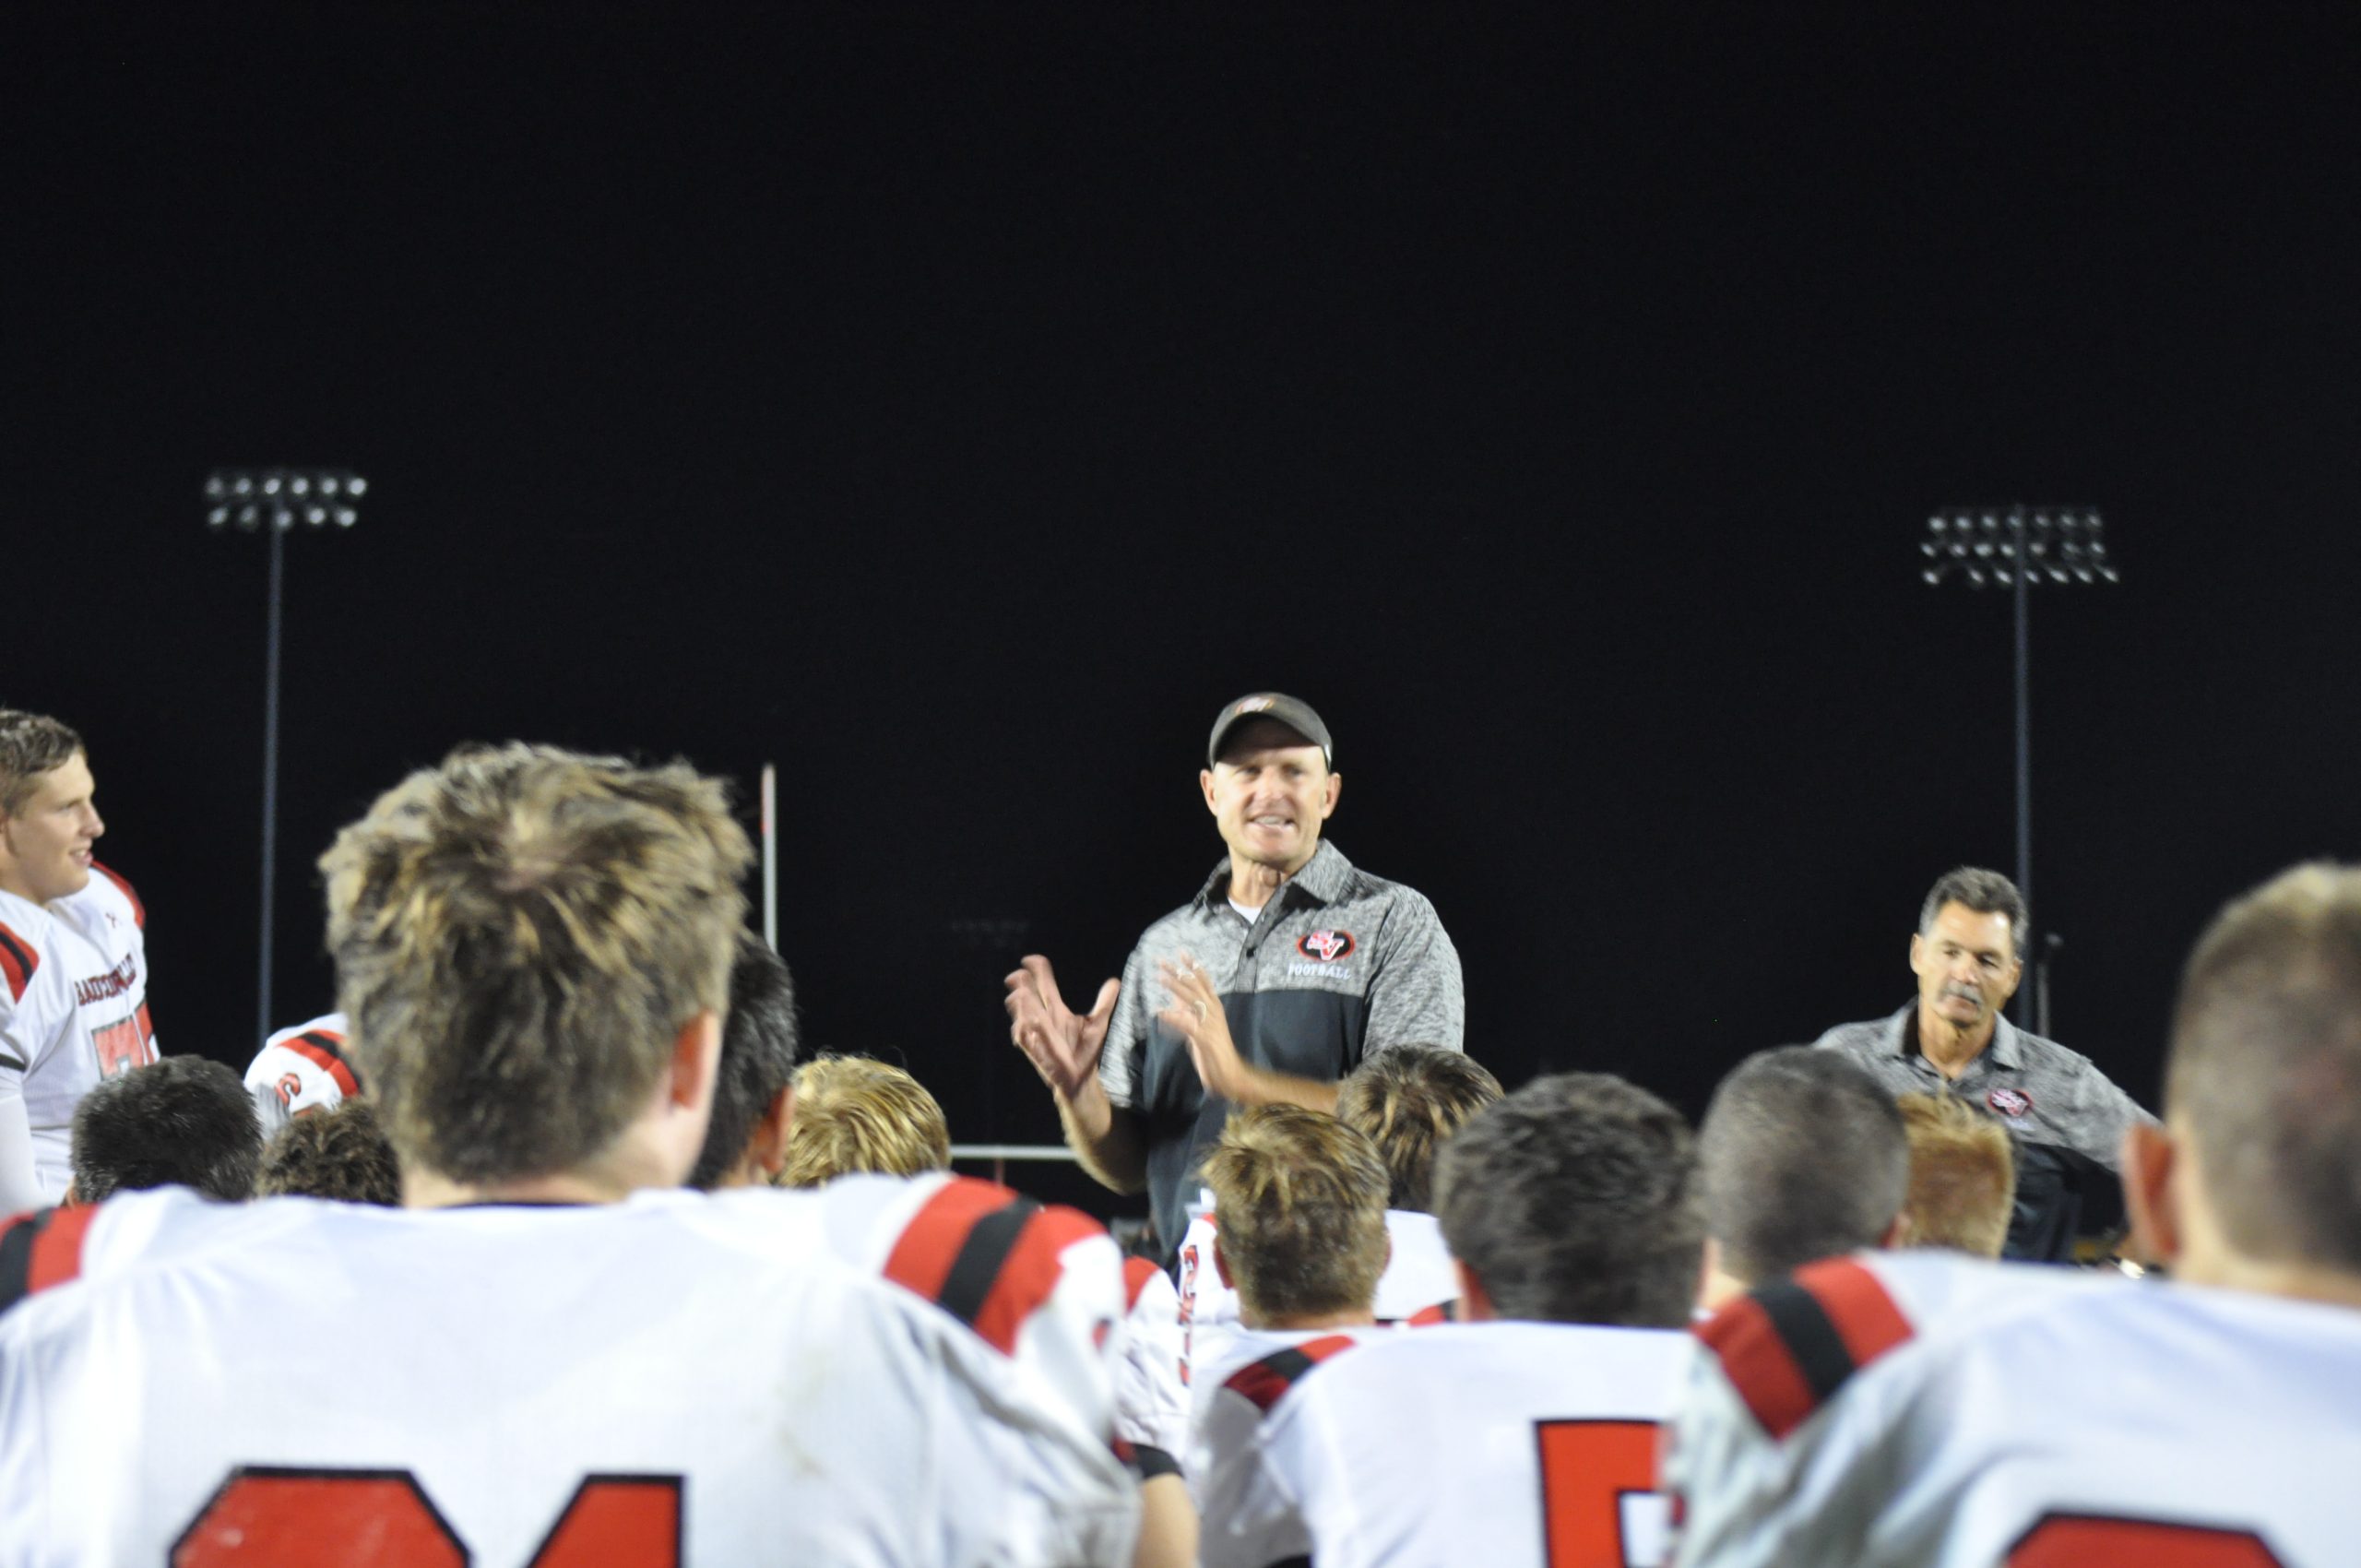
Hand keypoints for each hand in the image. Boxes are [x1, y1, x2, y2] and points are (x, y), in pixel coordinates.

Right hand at [1005, 954, 1119, 1101]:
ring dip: (1020, 1004)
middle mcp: (1044, 1017)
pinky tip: (1028, 1022)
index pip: (1043, 983)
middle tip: (1019, 975)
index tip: (1030, 959)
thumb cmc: (1085, 1050)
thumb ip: (1105, 1002)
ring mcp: (1037, 1033)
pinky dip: (1024, 1029)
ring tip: (1022, 995)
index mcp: (1056, 1008)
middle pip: (1026, 993)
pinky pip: (1023, 1036)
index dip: (1036, 969)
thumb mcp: (1098, 1023)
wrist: (1082, 1078)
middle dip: (1020, 983)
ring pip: (1021, 1013)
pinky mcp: (1034, 1049)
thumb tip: (1115, 981)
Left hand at [1157, 955, 1257, 1103]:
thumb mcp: (1200, 1026)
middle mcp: (1213, 1011)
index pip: (1204, 981)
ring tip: (1160, 977)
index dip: (1193, 966)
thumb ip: (1189, 1011)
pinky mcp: (1204, 1038)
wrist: (1230, 1073)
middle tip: (1161, 960)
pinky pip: (1186, 1024)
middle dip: (1178, 971)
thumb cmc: (1215, 1051)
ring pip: (1191, 1000)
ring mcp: (1210, 1023)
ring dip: (1175, 987)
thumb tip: (1175, 995)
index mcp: (1214, 1007)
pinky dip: (1172, 1017)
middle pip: (1195, 986)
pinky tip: (1159, 1012)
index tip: (1182, 952)